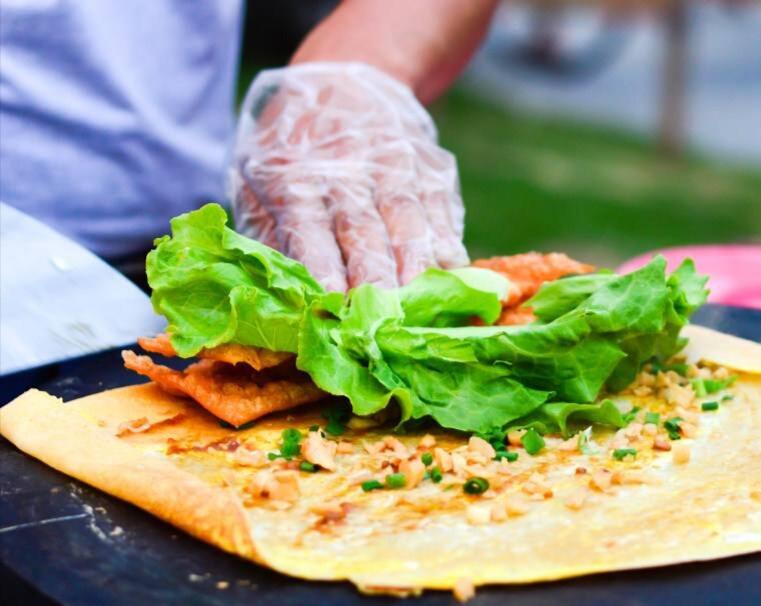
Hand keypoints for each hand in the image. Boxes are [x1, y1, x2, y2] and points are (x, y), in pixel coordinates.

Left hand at [229, 62, 468, 290]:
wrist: (344, 79)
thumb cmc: (289, 145)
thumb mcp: (255, 177)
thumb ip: (268, 233)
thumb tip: (282, 294)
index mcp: (295, 178)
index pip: (310, 231)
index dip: (323, 268)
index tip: (333, 303)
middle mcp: (348, 171)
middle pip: (365, 232)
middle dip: (376, 279)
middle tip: (382, 318)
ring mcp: (395, 167)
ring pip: (410, 222)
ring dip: (418, 268)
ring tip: (424, 305)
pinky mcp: (432, 169)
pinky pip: (443, 213)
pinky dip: (448, 247)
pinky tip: (453, 277)